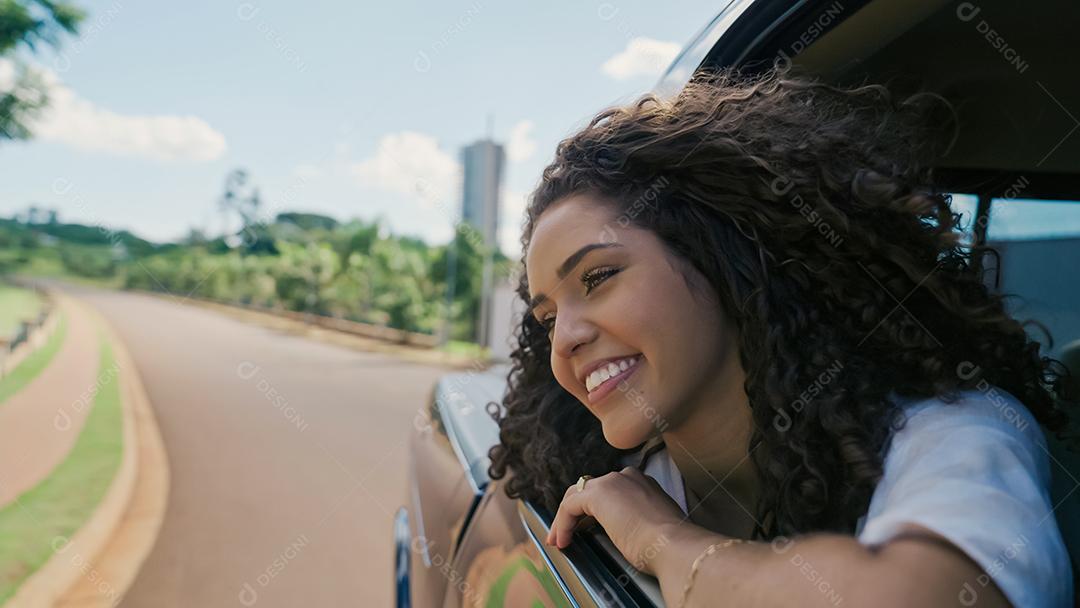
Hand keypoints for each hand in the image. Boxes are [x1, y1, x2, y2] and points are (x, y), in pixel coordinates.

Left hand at [544, 466, 686, 574]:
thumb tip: (628, 532)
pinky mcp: (597, 495)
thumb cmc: (668, 545)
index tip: (586, 530)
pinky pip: (569, 506)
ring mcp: (612, 483)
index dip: (593, 511)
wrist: (673, 545)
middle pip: (589, 489)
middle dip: (575, 512)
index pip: (609, 491)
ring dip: (565, 519)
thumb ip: (639, 521)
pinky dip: (563, 524)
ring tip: (559, 540)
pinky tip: (563, 541)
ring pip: (576, 495)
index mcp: (642, 483)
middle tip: (567, 534)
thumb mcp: (653, 527)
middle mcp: (626, 477)